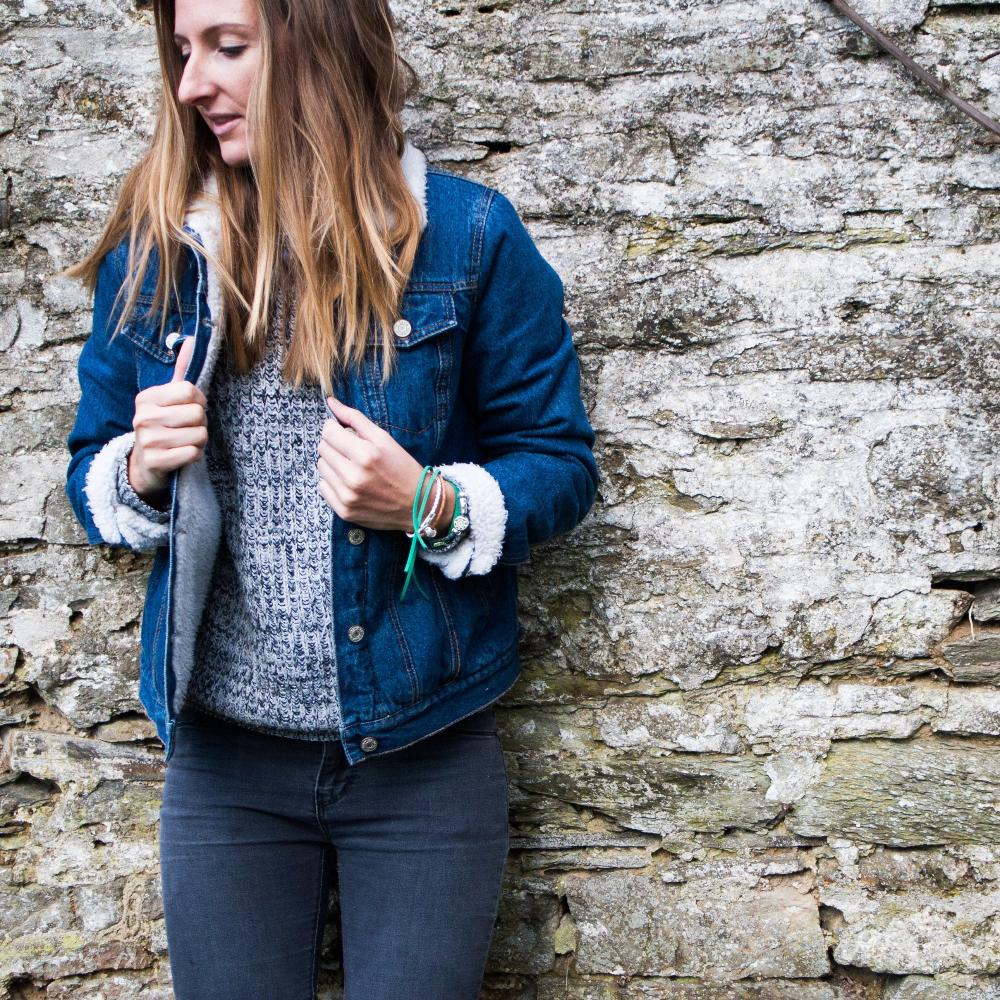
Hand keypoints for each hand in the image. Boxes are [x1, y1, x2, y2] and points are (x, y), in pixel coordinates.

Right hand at [128, 336, 207, 505]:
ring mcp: (147, 440)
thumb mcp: (166, 399)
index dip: (199, 401)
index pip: (190, 391)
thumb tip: (190, 339)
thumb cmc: (162, 428)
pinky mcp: (154, 461)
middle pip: (198, 414)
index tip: (191, 408)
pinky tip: (181, 455)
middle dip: (200, 424)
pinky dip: (194, 456)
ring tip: (184, 442)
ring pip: (199, 435)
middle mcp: (143, 417)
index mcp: (146, 398)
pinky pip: (192, 453)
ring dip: (199, 441)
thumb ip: (180, 371)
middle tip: (188, 429)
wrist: (143, 466)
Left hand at [317, 396, 454, 533]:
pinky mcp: (344, 511)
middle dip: (334, 445)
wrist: (419, 505)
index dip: (334, 429)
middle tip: (350, 450)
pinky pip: (323, 487)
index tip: (343, 432)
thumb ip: (355, 418)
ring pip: (321, 468)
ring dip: (332, 463)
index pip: (328, 432)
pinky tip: (349, 482)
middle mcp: (354, 477)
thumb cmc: (403, 468)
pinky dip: (332, 482)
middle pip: (322, 449)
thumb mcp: (384, 439)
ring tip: (351, 466)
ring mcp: (347, 496)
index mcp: (366, 455)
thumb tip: (331, 403)